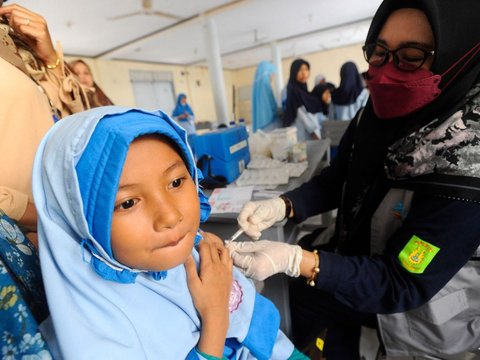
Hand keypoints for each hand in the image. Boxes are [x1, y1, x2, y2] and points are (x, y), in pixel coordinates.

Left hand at [0, 4, 56, 64]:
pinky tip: (27, 38)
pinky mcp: (41, 32)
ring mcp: (41, 25)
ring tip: (23, 35)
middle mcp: (39, 19)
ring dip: (17, 29)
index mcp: (36, 16)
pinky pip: (23, 28)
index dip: (5, 9)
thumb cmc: (36, 44)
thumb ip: (18, 22)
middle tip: (16, 31)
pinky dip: (22, 33)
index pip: (17, 7)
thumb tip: (4, 14)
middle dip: (11, 22)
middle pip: (15, 13)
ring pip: (17, 20)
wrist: (47, 55)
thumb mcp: (25, 30)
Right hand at [185, 233, 231, 355]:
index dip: (200, 238)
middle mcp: (219, 265)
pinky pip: (229, 259)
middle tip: (201, 234)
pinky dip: (224, 253)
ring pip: (224, 250)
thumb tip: (186, 253)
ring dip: (217, 244)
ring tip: (210, 242)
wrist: (217, 312)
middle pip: (215, 246)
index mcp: (209, 266)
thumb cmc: (202, 300)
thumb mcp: (192, 284)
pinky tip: (220, 254)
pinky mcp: (230, 275)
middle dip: (208, 238)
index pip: (206, 246)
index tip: (195, 234)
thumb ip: (190, 267)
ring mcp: (226, 269)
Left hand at [226, 240, 301, 280]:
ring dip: (237, 261)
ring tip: (235, 252)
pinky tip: (242, 258)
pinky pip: (245, 271)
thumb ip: (243, 246)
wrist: (288, 258)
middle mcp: (254, 274)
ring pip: (240, 269)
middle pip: (236, 266)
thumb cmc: (276, 249)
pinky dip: (242, 264)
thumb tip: (231, 245)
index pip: (237, 259)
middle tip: (229, 247)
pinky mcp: (256, 277)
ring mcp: (255, 277)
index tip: (227, 244)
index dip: (231, 251)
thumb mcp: (258, 245)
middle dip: (232, 257)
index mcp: (255, 265)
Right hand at [237, 198, 285, 239]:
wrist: (275, 211)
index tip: (248, 229)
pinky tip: (258, 235)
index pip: (241, 217)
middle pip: (242, 225)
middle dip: (248, 230)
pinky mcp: (251, 227)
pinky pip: (249, 234)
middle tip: (257, 233)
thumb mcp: (266, 210)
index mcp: (247, 208)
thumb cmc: (270, 207)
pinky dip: (253, 236)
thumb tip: (251, 221)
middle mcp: (246, 215)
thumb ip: (259, 215)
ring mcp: (248, 221)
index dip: (243, 224)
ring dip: (251, 234)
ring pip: (245, 230)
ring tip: (259, 234)